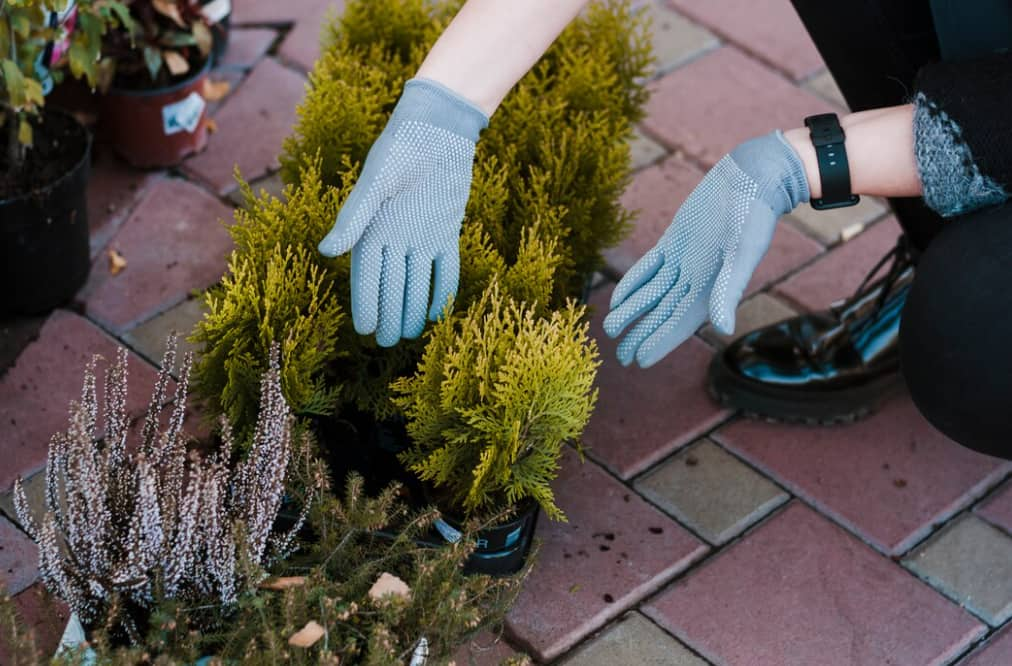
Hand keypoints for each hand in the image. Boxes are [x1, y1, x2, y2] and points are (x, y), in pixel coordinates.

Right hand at [318, 78, 487, 346]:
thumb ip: (354, 218)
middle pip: (392, 285)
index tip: (364, 331)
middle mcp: (395, 237)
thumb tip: (327, 251)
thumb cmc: (399, 149)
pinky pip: (444, 267)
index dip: (365, 304)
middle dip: (390, 314)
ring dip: (414, 308)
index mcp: (372, 228)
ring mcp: (422, 235)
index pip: (366, 276)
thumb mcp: (374, 183)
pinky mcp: (446, 230)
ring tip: (410, 335)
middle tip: (389, 343)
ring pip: (417, 281)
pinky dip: (443, 289)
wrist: (437, 128)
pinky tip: (440, 312)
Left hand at [604, 131, 808, 366]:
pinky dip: (633, 282)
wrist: (751, 178)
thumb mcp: (741, 254)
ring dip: (632, 312)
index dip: (659, 342)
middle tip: (620, 357)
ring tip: (610, 330)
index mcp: (712, 289)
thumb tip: (723, 330)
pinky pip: (648, 268)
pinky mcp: (674, 241)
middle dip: (641, 334)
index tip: (638, 361)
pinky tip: (617, 298)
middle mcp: (695, 280)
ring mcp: (682, 261)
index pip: (679, 324)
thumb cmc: (752, 217)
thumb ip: (729, 291)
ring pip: (651, 293)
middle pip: (662, 313)